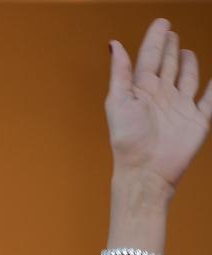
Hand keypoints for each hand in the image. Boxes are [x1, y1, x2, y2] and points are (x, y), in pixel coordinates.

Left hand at [107, 18, 211, 188]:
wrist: (147, 169)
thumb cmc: (128, 139)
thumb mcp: (118, 101)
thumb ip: (120, 73)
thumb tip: (115, 44)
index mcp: (141, 91)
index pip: (149, 59)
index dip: (155, 40)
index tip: (162, 23)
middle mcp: (161, 97)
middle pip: (168, 66)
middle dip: (169, 49)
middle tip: (171, 33)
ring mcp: (180, 107)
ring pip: (186, 79)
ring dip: (188, 64)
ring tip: (186, 51)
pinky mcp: (197, 120)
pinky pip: (210, 99)